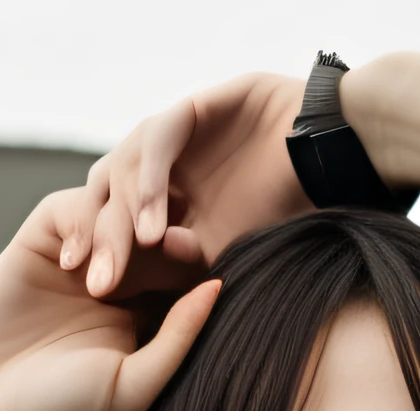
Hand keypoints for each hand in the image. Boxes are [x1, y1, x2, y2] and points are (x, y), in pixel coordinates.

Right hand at [0, 188, 221, 410]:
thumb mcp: (131, 384)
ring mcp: (82, 252)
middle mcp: (122, 275)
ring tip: (102, 280)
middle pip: (159, 228)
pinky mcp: (44, 236)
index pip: (189, 268)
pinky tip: (71, 267)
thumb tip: (217, 286)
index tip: (199, 265)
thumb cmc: (61, 406)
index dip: (197, 259)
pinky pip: (74, 206)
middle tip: (168, 246)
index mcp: (151, 310)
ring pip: (119, 210)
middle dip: (166, 233)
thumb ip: (177, 339)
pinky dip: (81, 225)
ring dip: (121, 232)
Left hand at [59, 72, 311, 297]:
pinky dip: (152, 187)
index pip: (111, 219)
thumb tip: (153, 259)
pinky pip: (158, 144)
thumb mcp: (229, 251)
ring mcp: (169, 136)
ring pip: (124, 169)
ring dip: (127, 216)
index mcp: (160, 198)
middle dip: (100, 239)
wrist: (326, 164)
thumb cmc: (282, 209)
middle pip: (106, 194)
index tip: (94, 291)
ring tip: (139, 254)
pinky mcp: (188, 111)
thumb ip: (189, 260)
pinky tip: (154, 227)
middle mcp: (157, 165)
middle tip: (98, 282)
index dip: (97, 251)